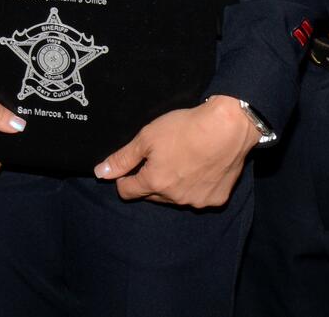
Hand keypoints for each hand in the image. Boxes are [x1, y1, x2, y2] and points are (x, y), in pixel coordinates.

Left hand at [95, 95, 258, 206]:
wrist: (228, 127)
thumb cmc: (185, 128)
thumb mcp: (146, 137)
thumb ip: (122, 159)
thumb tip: (100, 173)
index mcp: (155, 183)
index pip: (127, 191)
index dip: (125, 178)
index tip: (133, 165)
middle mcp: (175, 198)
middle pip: (151, 195)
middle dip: (150, 180)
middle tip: (160, 158)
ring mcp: (197, 201)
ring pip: (175, 197)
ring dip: (173, 185)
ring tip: (182, 160)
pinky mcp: (217, 199)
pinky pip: (198, 197)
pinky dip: (196, 186)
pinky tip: (201, 167)